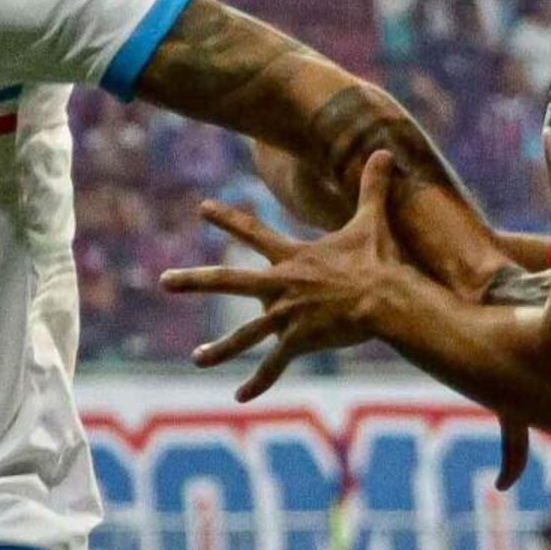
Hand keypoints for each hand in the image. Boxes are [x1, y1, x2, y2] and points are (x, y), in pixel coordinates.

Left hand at [166, 148, 422, 399]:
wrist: (386, 299)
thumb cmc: (379, 260)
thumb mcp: (371, 221)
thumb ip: (372, 188)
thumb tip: (384, 151)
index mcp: (291, 258)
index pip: (252, 232)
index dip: (227, 218)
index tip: (203, 209)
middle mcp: (280, 285)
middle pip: (228, 280)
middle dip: (194, 280)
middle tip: (163, 281)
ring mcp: (286, 315)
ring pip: (245, 334)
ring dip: (220, 348)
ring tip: (197, 358)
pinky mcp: (298, 341)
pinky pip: (274, 365)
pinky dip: (259, 382)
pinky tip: (240, 398)